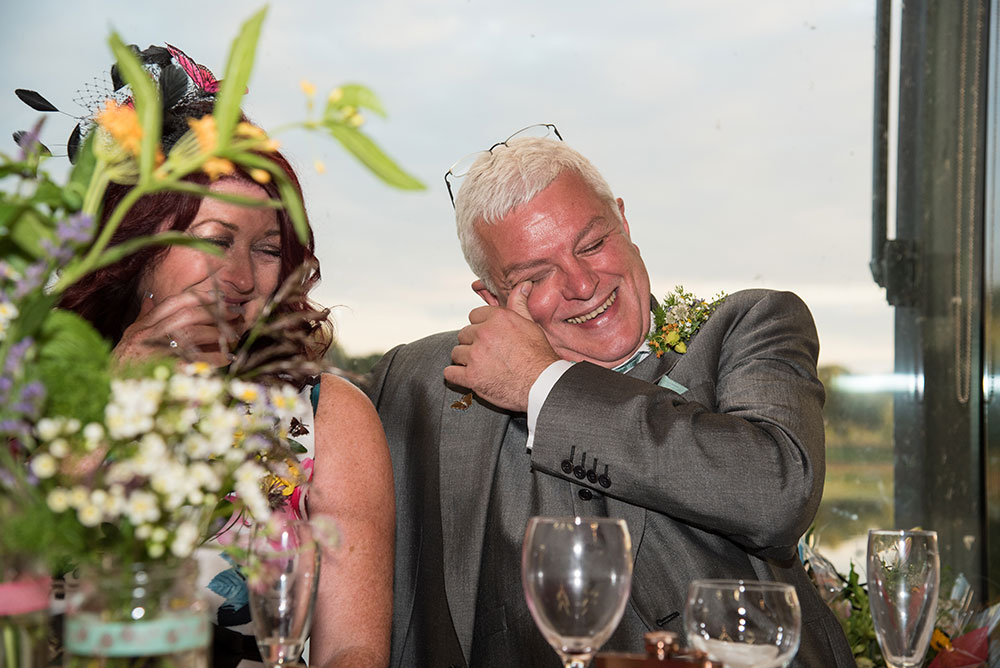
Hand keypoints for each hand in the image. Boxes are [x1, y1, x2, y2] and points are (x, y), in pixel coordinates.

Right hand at [113, 284, 243, 365]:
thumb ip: (143, 319)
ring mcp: (154, 354)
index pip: (173, 302)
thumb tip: (149, 299)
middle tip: (236, 314)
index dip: (199, 297)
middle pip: (187, 315)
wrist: (110, 392)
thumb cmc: (123, 367)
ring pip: (191, 334)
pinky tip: (226, 359)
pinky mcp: (163, 372)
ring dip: (217, 334)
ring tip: (233, 338)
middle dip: (215, 313)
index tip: (221, 297)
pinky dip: (213, 359)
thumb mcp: (130, 339)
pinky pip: (194, 361)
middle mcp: (147, 336)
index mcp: (143, 326)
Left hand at [444, 281, 559, 411]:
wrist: (543, 384)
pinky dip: (456, 376)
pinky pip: (450, 373)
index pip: (474, 316)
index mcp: (497, 319)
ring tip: (481, 367)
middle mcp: (483, 334)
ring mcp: (475, 356)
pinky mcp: (471, 377)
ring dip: (465, 360)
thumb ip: (519, 304)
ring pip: (456, 353)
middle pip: (464, 334)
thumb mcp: (530, 324)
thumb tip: (523, 284)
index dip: (481, 327)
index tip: (490, 338)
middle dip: (472, 344)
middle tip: (487, 354)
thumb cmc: (539, 354)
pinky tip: (467, 377)